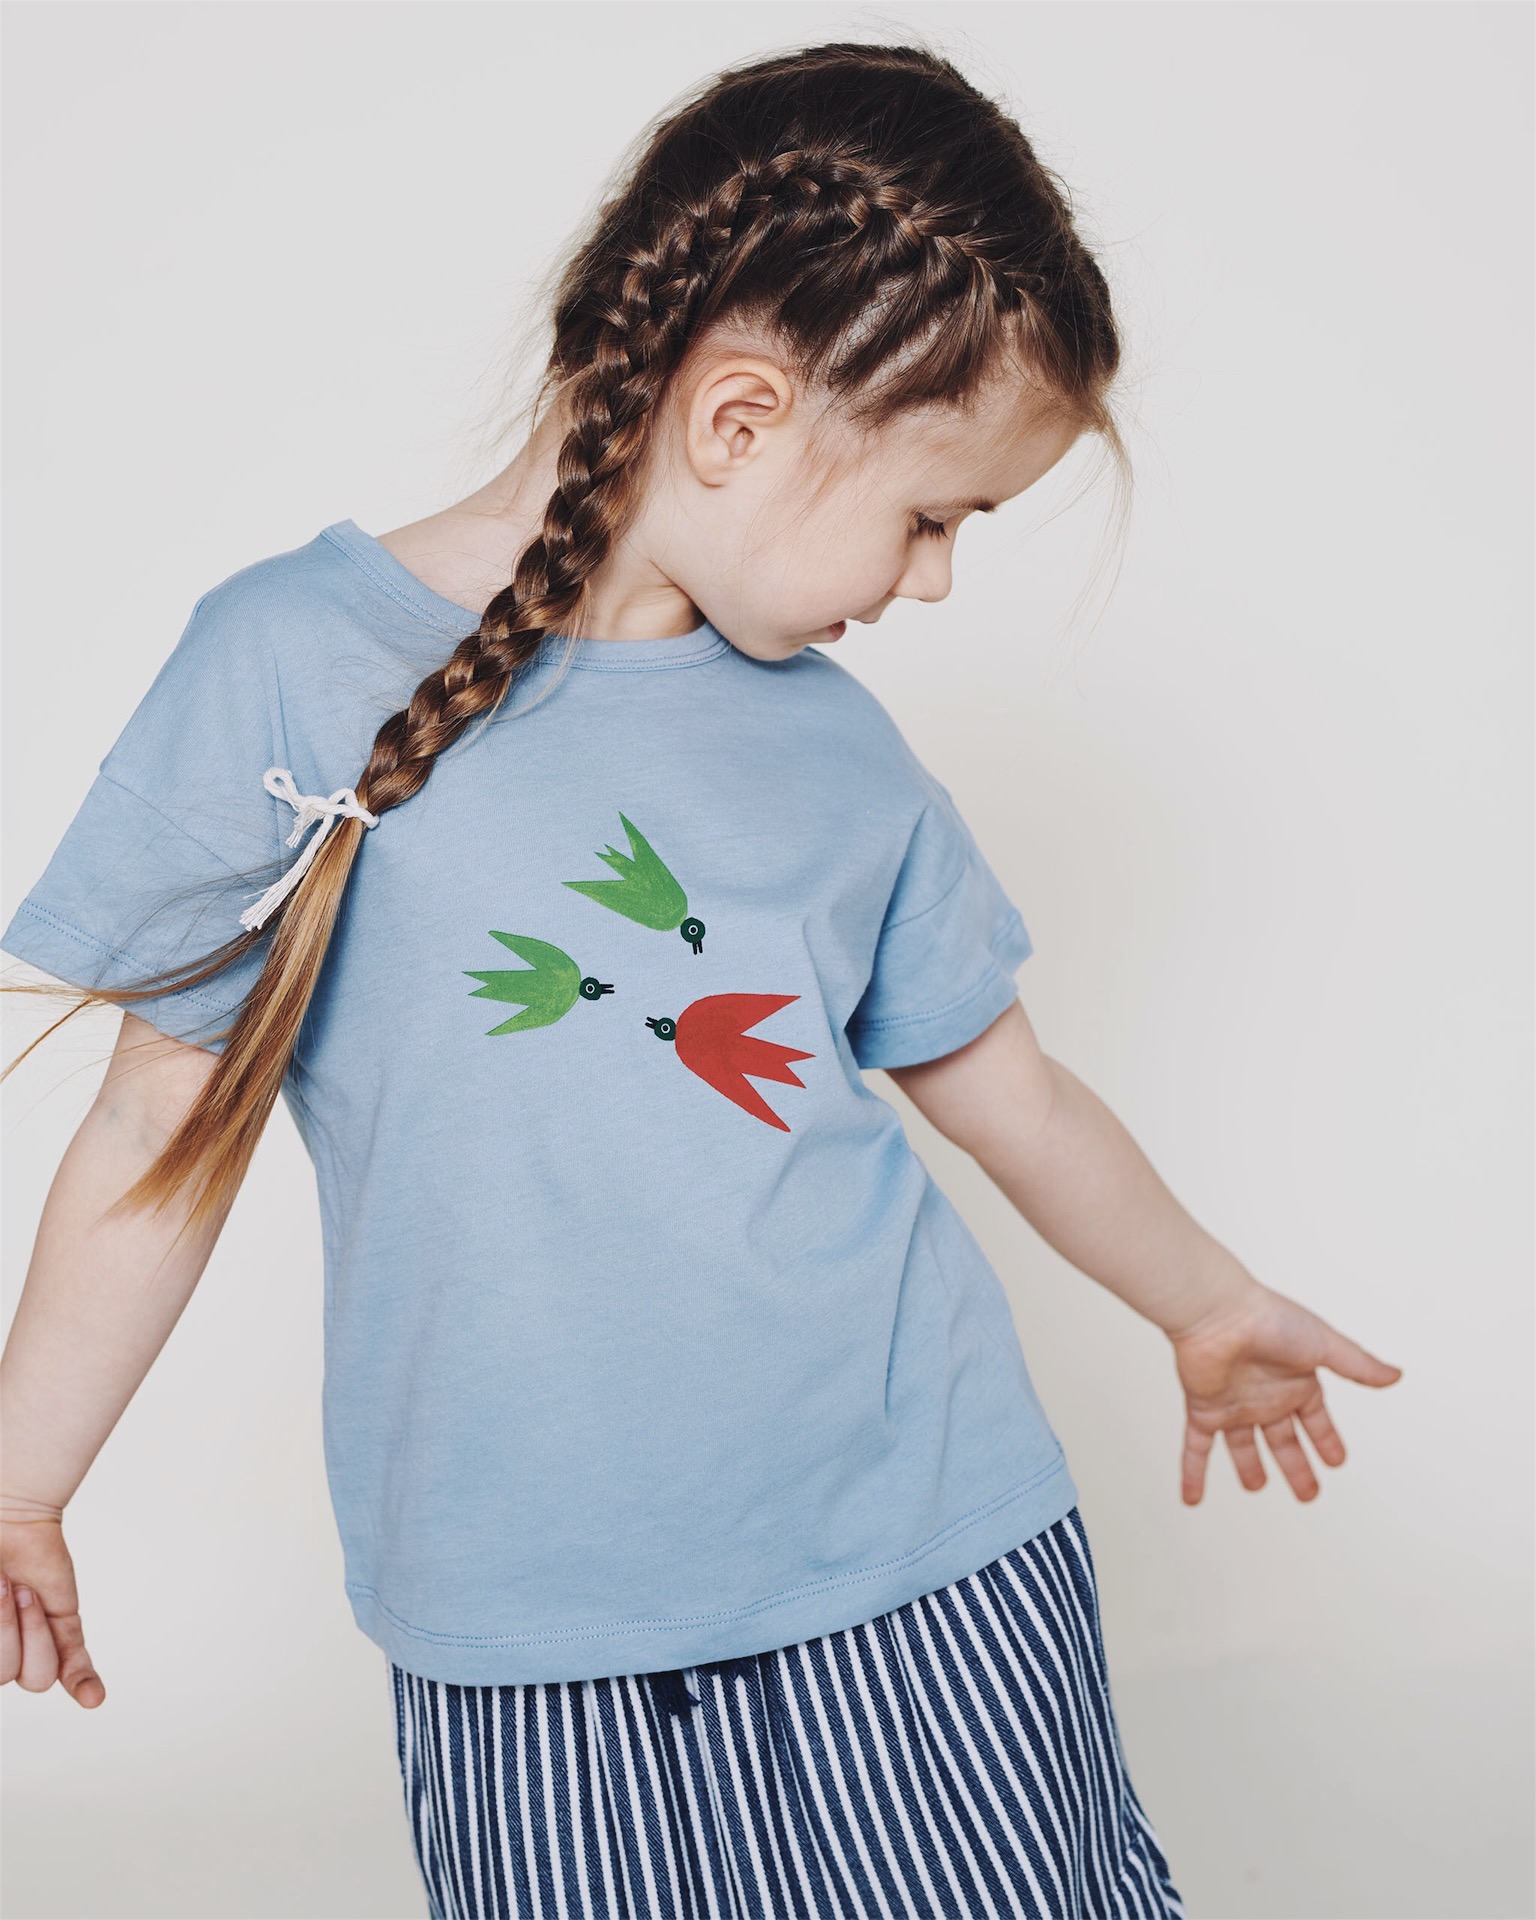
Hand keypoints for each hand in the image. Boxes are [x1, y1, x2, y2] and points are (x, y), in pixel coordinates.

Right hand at [1, 1510, 104, 1706]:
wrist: (4, 1513)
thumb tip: (5, 1596)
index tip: (0, 1587)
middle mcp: (0, 1651)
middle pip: (5, 1675)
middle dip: (3, 1627)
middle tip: (4, 1584)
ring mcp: (31, 1641)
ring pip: (38, 1676)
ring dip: (32, 1633)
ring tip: (24, 1590)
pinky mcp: (63, 1624)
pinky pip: (73, 1663)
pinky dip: (84, 1684)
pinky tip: (93, 1699)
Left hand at [1169, 1280, 1402, 1503]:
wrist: (1217, 1312)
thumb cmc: (1270, 1320)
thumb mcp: (1324, 1344)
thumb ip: (1357, 1364)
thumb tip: (1395, 1375)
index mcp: (1295, 1382)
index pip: (1315, 1419)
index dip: (1326, 1440)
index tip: (1337, 1461)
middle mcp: (1264, 1396)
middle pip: (1283, 1440)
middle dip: (1296, 1466)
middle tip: (1308, 1494)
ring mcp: (1232, 1404)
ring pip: (1241, 1445)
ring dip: (1248, 1468)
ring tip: (1256, 1487)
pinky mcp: (1203, 1409)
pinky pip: (1197, 1448)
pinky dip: (1193, 1473)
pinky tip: (1192, 1497)